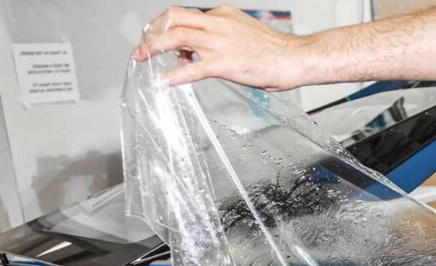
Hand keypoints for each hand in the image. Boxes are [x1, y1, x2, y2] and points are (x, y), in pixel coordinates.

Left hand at [132, 5, 309, 89]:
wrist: (294, 58)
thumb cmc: (274, 50)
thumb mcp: (243, 33)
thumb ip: (220, 38)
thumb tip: (196, 53)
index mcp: (223, 14)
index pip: (188, 16)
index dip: (169, 26)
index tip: (160, 37)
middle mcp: (218, 24)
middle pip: (174, 18)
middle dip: (153, 30)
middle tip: (143, 44)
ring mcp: (219, 43)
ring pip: (175, 37)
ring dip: (153, 47)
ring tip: (141, 57)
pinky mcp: (223, 64)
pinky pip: (190, 69)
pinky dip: (172, 75)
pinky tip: (162, 82)